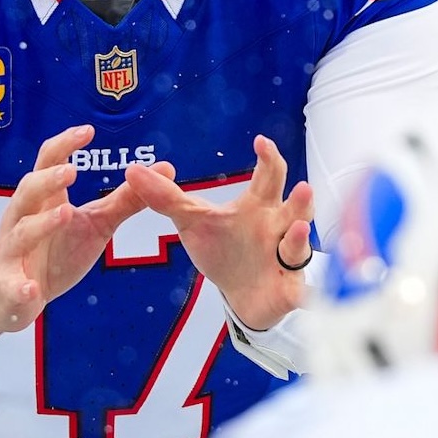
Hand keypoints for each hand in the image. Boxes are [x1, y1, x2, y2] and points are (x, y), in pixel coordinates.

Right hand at [0, 125, 162, 338]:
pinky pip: (12, 286)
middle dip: (48, 181)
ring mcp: (11, 252)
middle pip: (28, 191)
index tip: (88, 131)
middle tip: (71, 172)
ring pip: (21, 233)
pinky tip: (32, 290)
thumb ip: (126, 199)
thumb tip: (166, 170)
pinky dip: (21, 287)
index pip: (49, 163)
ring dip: (41, 224)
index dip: (65, 145)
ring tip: (65, 215)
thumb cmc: (55, 251)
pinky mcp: (8, 286)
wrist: (13, 296)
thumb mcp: (95, 223)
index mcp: (44, 200)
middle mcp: (22, 219)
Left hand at [123, 134, 312, 330]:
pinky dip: (302, 294)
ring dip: (299, 240)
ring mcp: (287, 260)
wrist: (243, 295)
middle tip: (302, 187)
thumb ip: (165, 198)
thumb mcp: (193, 221)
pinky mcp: (288, 291)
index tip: (262, 142)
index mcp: (258, 206)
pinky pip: (300, 293)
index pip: (269, 176)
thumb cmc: (224, 249)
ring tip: (296, 230)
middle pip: (295, 209)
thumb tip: (132, 170)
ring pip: (298, 247)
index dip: (268, 158)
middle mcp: (280, 228)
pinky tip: (304, 295)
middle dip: (300, 200)